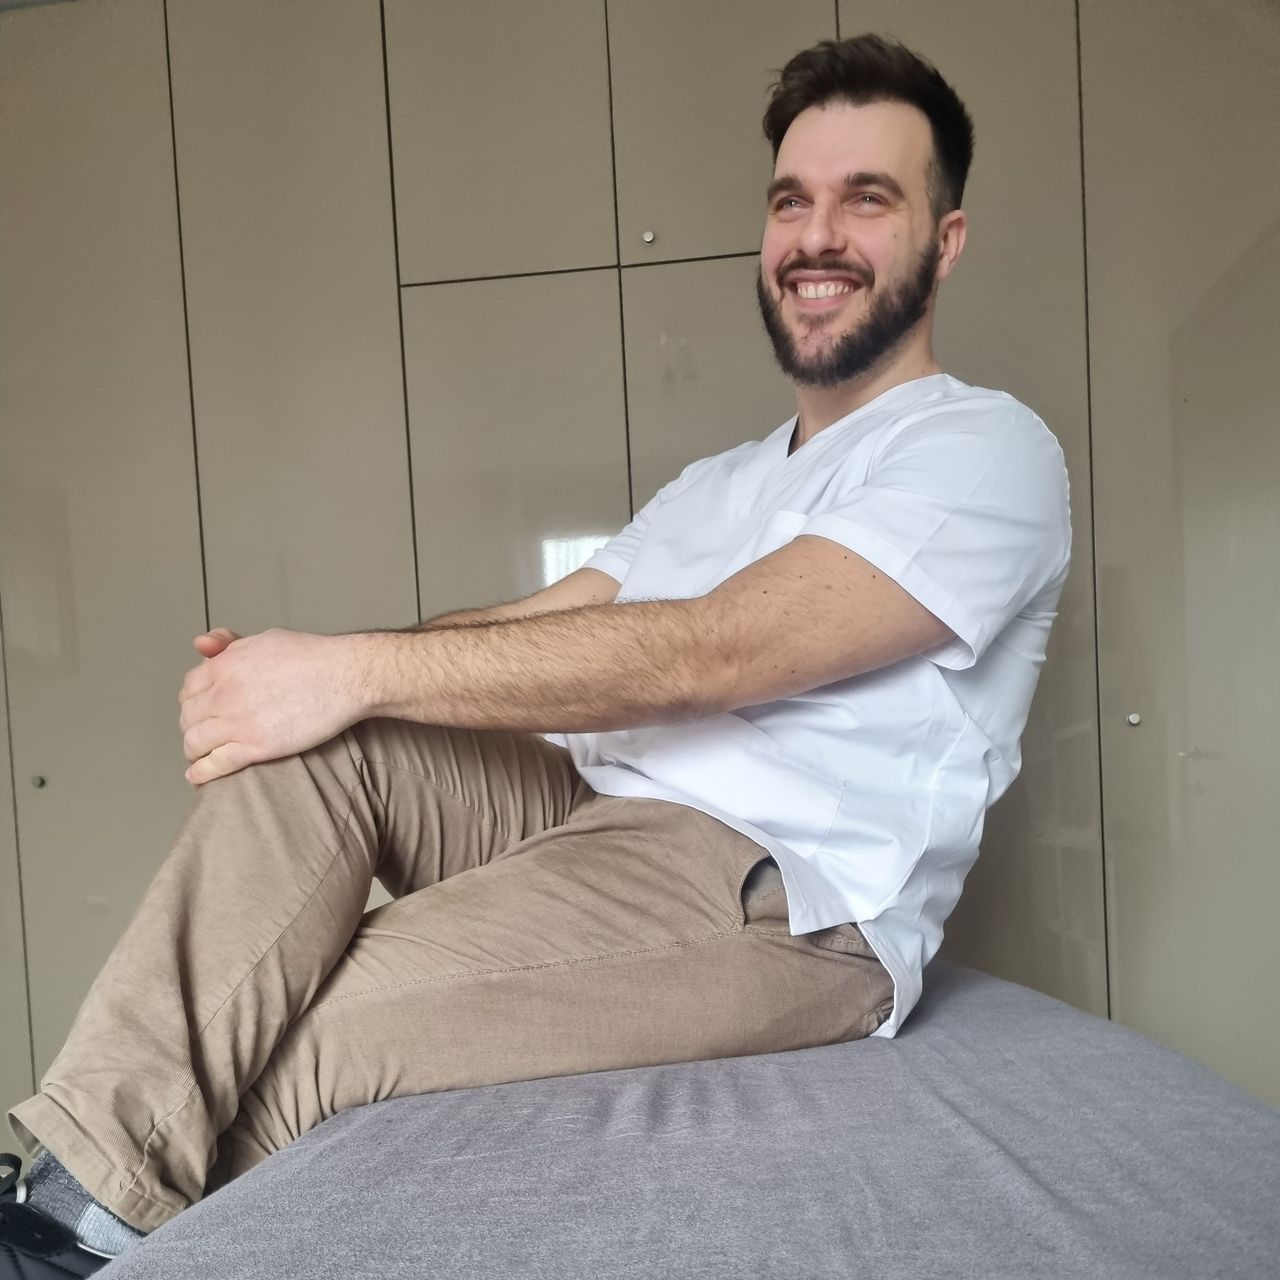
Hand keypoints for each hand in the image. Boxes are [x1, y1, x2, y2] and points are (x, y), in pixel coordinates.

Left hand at [178, 628, 368, 785]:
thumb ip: (230, 644)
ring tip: (200, 755)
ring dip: (194, 750)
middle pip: (188, 716)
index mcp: (225, 665)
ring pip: (194, 742)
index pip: (189, 687)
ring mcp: (238, 721)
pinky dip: (201, 772)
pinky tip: (198, 776)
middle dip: (193, 726)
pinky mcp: (256, 746)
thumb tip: (202, 646)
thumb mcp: (266, 638)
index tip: (201, 709)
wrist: (345, 677)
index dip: (193, 700)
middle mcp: (225, 693)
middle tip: (203, 733)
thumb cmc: (313, 657)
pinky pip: (215, 764)